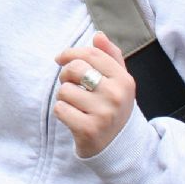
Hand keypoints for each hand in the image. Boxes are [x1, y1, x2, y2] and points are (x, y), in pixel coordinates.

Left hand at [54, 31, 135, 157]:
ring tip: (75, 104)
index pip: (91, 54)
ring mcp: (103, 114)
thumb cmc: (114, 107)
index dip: (71, 52)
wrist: (119, 147)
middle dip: (66, 75)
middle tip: (71, 85)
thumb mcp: (119, 82)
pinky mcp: (88, 130)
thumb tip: (98, 35)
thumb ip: (110, 56)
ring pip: (65, 90)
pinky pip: (60, 109)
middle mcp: (116, 95)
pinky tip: (72, 117)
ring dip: (64, 96)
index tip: (60, 58)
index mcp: (124, 79)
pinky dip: (61, 112)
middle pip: (76, 68)